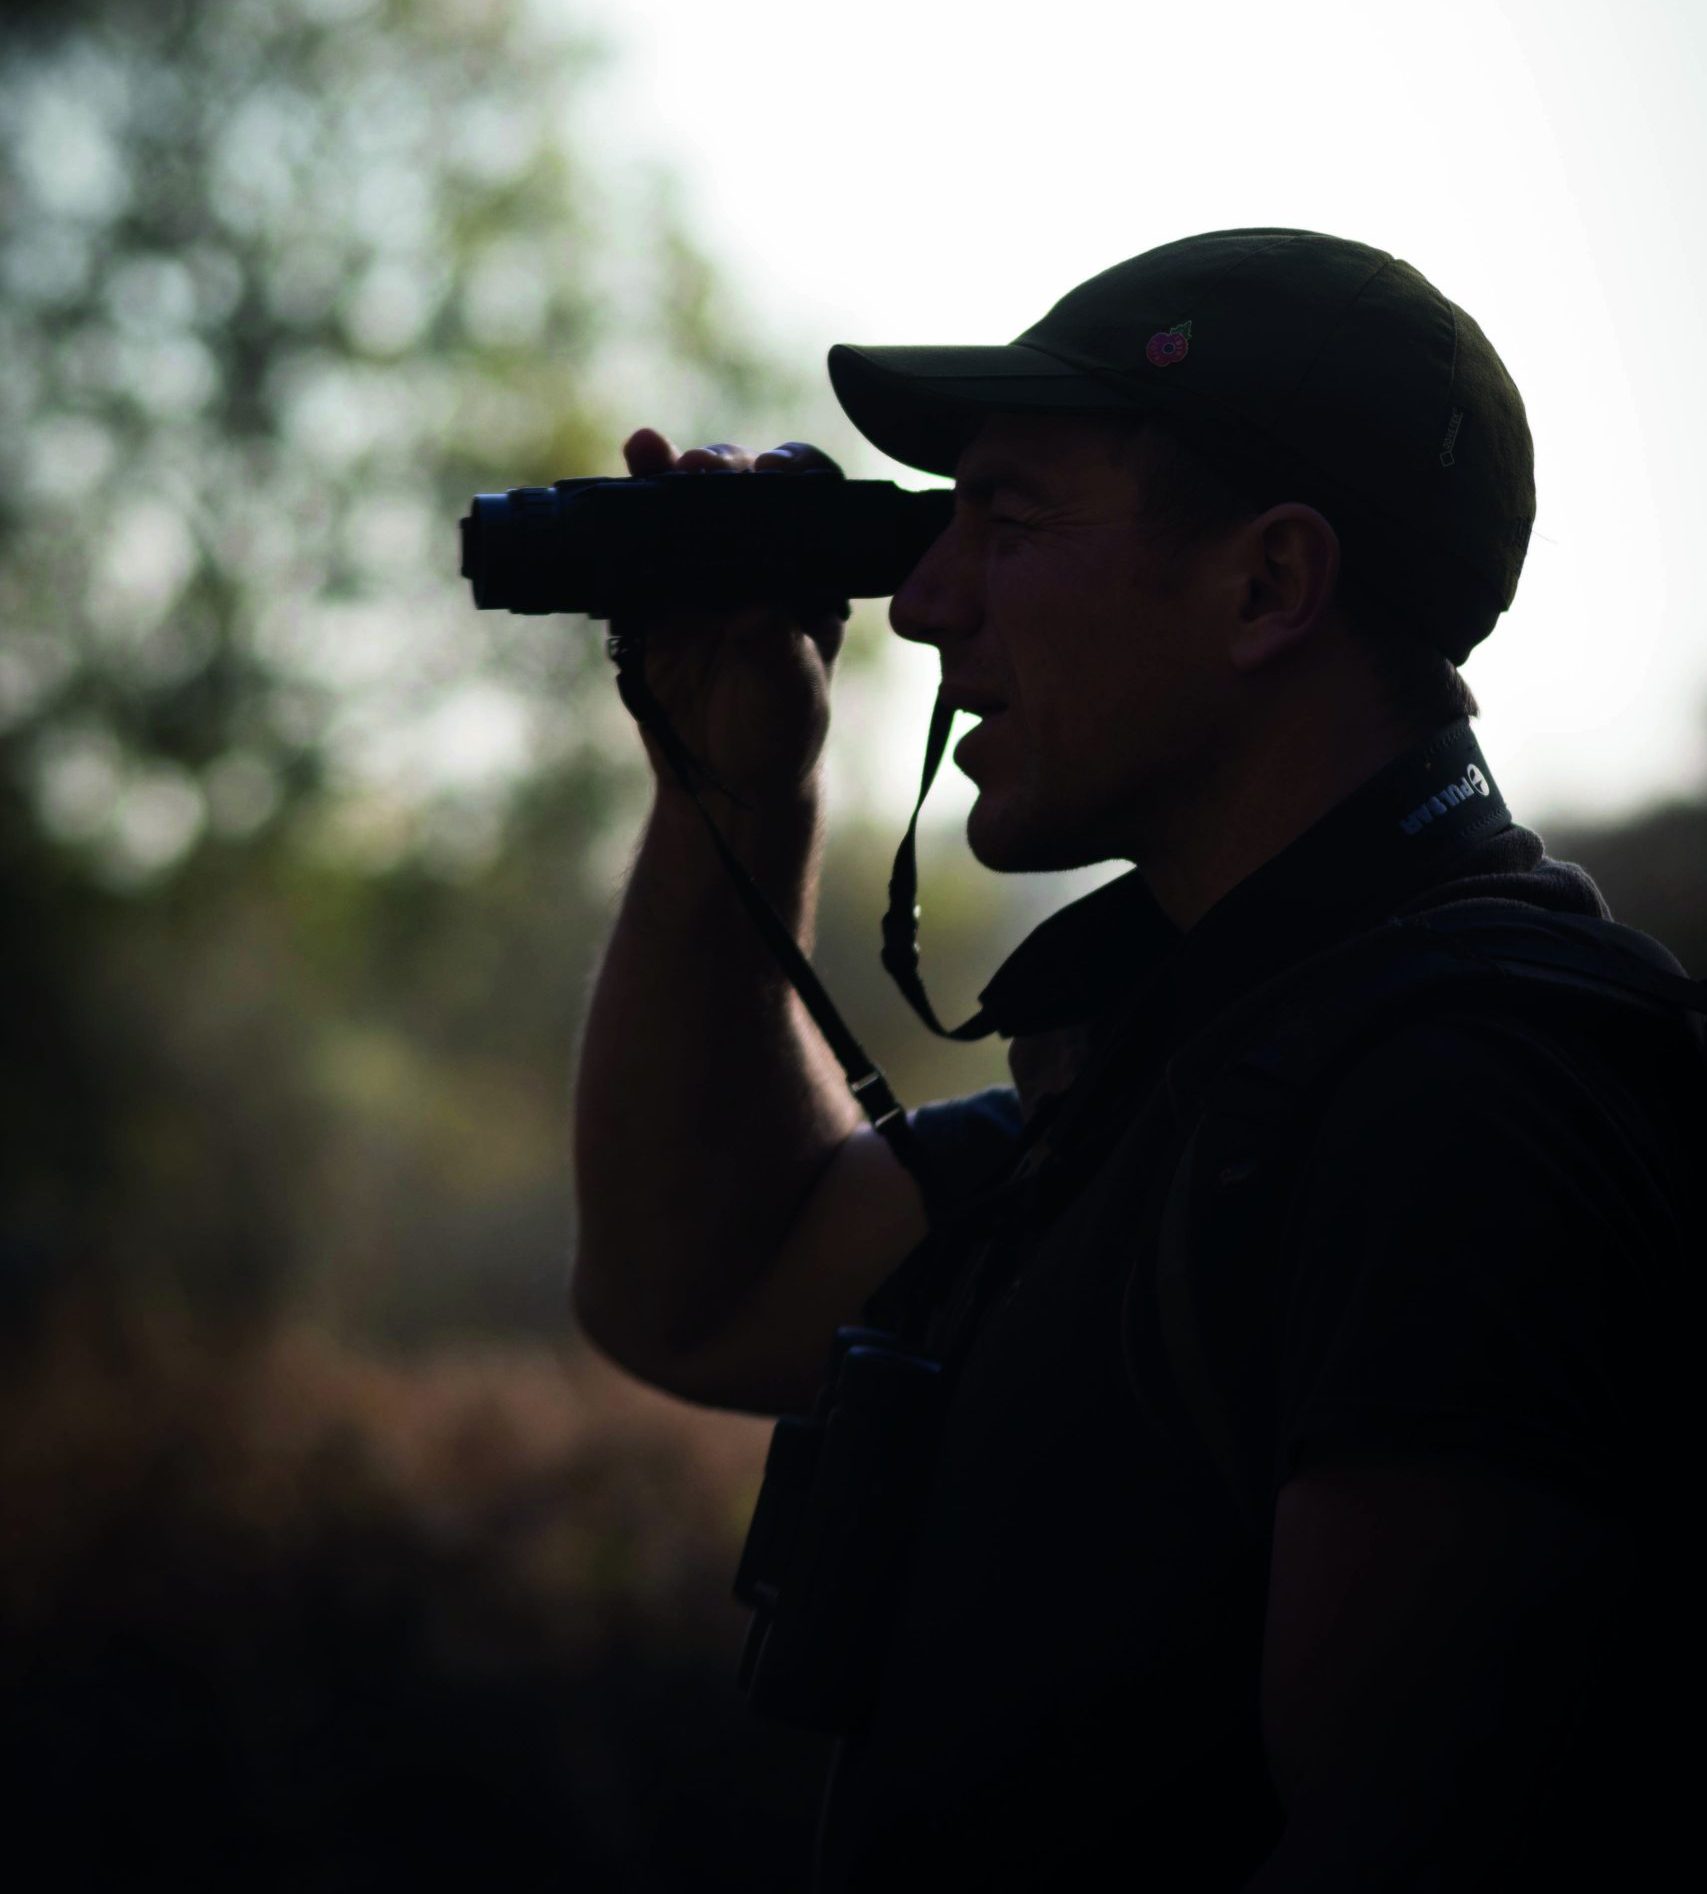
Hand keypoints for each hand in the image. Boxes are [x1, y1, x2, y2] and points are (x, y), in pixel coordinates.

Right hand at [613, 428, 848, 806]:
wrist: (727, 780)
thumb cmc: (780, 730)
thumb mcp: (791, 692)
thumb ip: (777, 648)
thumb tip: (754, 610)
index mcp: (805, 571)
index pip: (805, 502)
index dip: (790, 473)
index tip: (774, 471)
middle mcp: (754, 559)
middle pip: (738, 488)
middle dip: (720, 468)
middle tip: (701, 466)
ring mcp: (698, 573)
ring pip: (680, 506)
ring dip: (662, 473)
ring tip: (646, 448)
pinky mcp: (650, 596)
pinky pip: (631, 549)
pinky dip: (619, 519)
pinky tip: (612, 489)